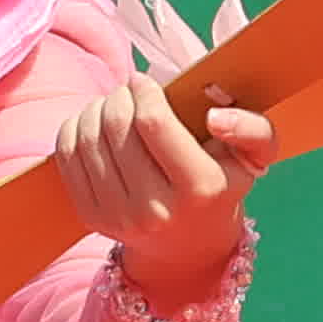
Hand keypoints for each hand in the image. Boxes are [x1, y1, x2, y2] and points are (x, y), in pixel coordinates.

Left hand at [58, 0, 275, 299]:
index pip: (153, 123)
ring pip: (87, 139)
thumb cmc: (223, 183)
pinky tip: (92, 122)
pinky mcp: (90, 217)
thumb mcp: (255, 156)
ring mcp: (119, 217)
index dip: (143, 91)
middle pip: (116, 127)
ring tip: (111, 104)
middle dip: (118, 96)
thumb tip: (215, 118)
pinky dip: (73, 128)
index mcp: (200, 188)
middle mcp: (156, 209)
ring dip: (95, 108)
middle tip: (127, 90)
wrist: (188, 241)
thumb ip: (252, 129)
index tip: (143, 80)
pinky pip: (67, 158)